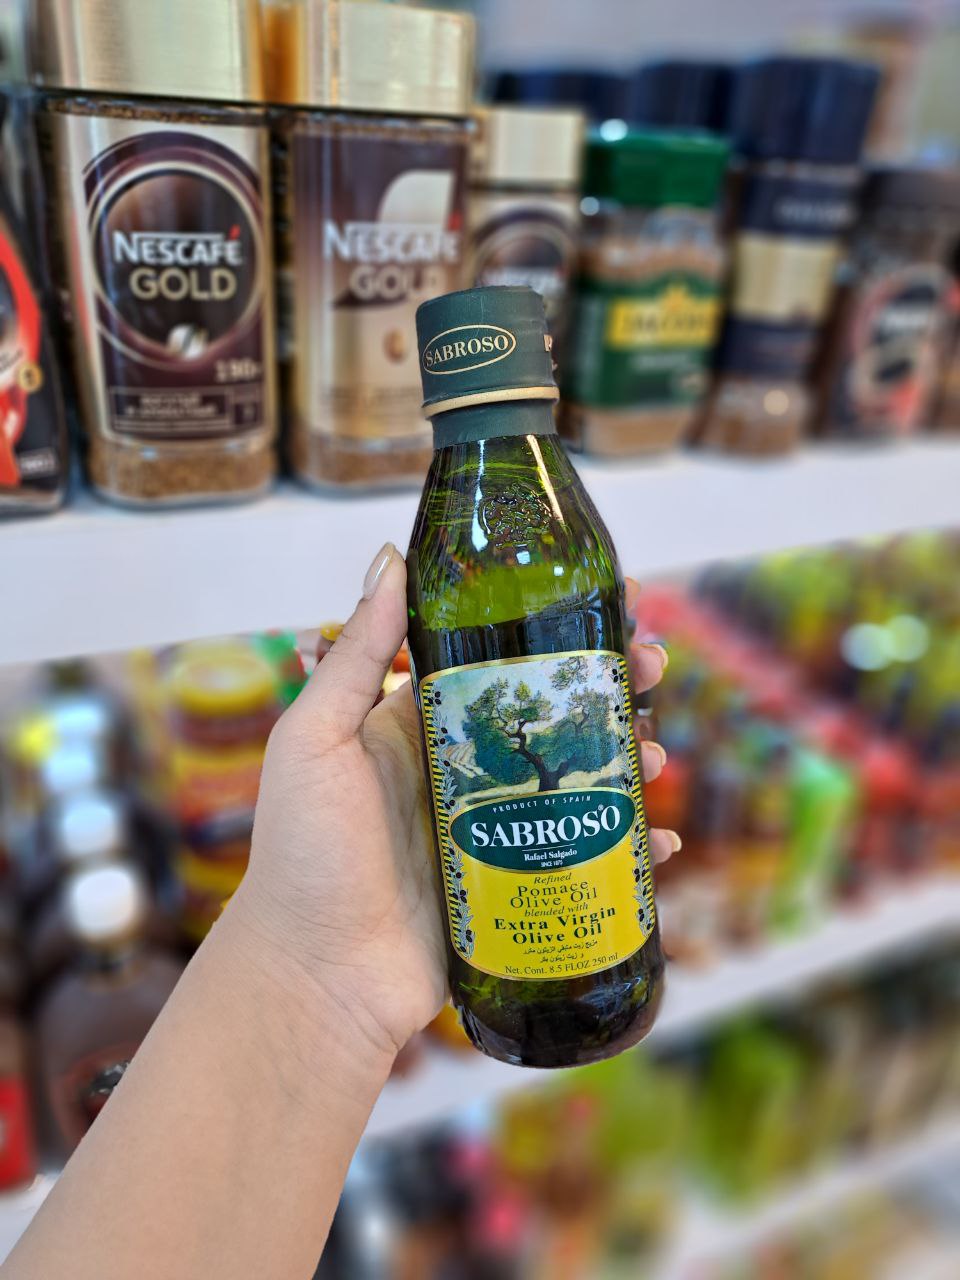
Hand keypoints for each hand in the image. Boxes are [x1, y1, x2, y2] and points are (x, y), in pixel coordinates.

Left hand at [232, 543, 678, 1064]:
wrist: (316, 977)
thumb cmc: (304, 854)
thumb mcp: (316, 740)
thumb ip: (358, 656)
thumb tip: (391, 557)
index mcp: (420, 726)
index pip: (498, 661)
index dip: (551, 631)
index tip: (607, 605)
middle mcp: (464, 772)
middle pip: (552, 716)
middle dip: (606, 690)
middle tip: (651, 670)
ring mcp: (495, 833)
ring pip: (579, 782)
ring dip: (626, 761)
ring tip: (654, 757)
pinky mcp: (517, 889)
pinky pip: (585, 861)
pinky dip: (630, 852)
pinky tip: (665, 843)